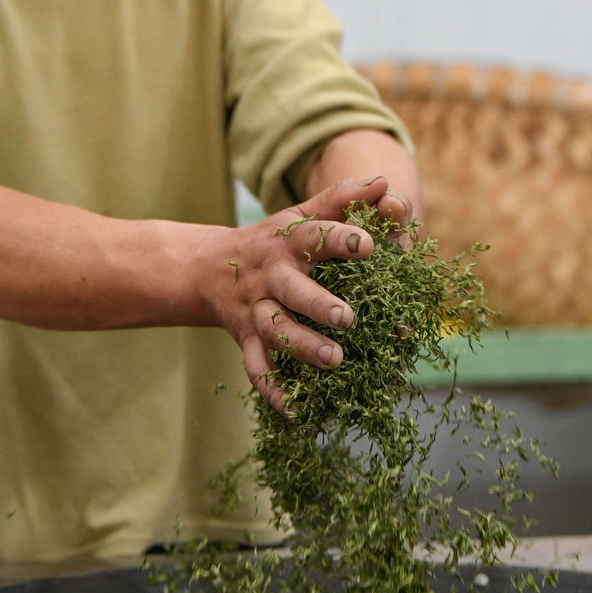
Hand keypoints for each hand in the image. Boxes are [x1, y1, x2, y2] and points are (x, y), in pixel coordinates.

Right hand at [206, 177, 413, 411]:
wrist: (208, 270)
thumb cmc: (271, 241)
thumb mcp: (300, 215)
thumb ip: (341, 198)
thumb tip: (383, 181)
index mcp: (289, 243)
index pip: (316, 236)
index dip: (342, 239)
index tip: (371, 244)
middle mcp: (271, 277)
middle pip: (292, 291)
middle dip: (318, 304)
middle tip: (347, 318)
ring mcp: (256, 311)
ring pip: (276, 331)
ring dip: (302, 347)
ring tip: (334, 359)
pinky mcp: (246, 340)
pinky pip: (257, 370)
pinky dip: (274, 392)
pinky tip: (298, 410)